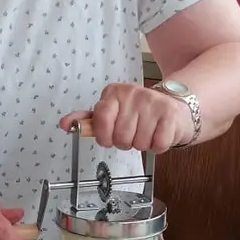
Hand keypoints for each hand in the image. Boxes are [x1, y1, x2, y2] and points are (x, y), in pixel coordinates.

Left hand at [60, 82, 193, 152]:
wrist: (174, 109)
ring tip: (147, 131)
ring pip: (138, 143)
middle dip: (126, 142)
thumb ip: (87, 120)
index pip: (100, 121)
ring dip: (142, 144)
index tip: (109, 136)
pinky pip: (157, 145)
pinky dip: (157, 146)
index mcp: (114, 92)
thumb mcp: (110, 113)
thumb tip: (65, 124)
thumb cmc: (139, 114)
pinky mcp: (169, 113)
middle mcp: (132, 93)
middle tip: (133, 132)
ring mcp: (152, 101)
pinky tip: (158, 134)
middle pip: (120, 137)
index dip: (105, 136)